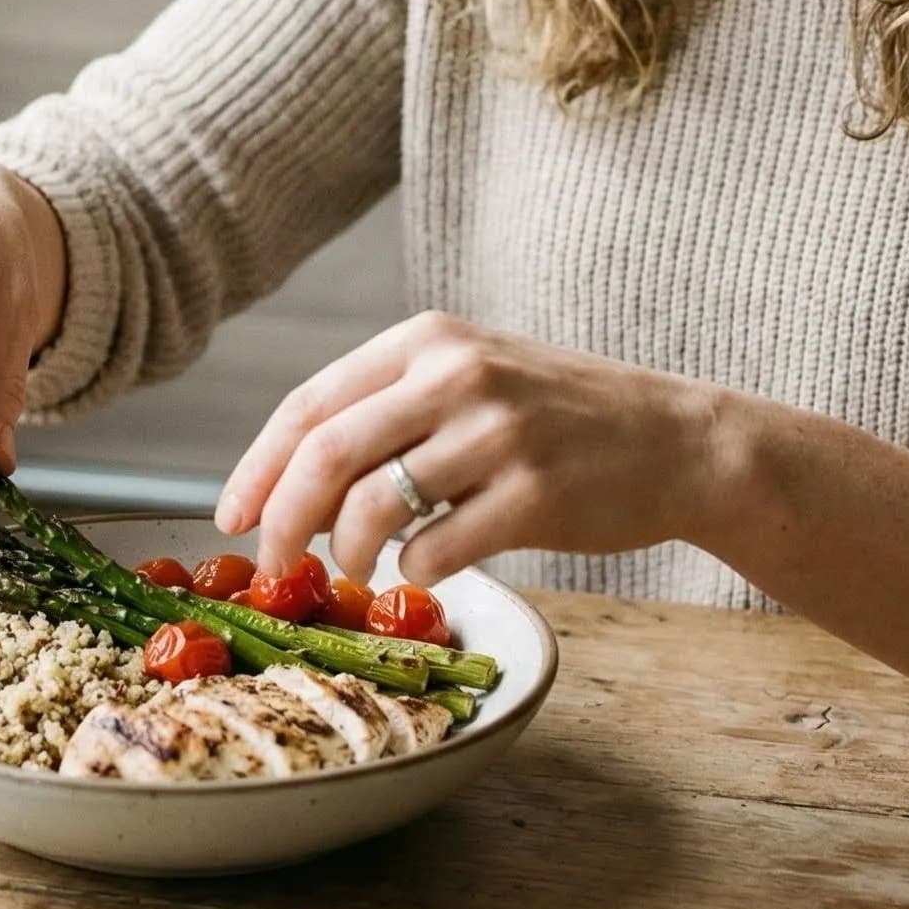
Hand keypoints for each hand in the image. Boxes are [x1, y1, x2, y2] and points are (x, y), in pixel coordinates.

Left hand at [214, 312, 729, 584]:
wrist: (676, 439)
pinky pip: (436, 548)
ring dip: (346, 552)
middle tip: (272, 567)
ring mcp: (498, 432)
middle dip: (283, 520)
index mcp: (427, 338)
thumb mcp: (471, 378)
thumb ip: (389, 410)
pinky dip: (415, 569)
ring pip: (373, 505)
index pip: (310, 402)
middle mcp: (457, 373)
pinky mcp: (535, 494)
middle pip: (326, 452)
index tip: (231, 515)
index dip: (258, 465)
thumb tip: (291, 485)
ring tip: (355, 566)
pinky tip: (429, 563)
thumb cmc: (558, 416)